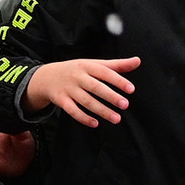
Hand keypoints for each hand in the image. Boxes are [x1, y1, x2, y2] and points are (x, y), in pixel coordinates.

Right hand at [22, 58, 138, 126]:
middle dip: (111, 96)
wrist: (47, 77)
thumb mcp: (94, 64)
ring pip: (86, 101)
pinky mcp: (61, 100)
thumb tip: (138, 61)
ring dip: (102, 110)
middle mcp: (77, 76)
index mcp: (87, 65)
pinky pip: (72, 111)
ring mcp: (68, 89)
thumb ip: (116, 65)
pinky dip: (83, 118)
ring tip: (116, 118)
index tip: (131, 89)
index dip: (118, 80)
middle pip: (95, 87)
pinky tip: (95, 123)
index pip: (105, 72)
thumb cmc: (77, 70)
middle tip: (125, 105)